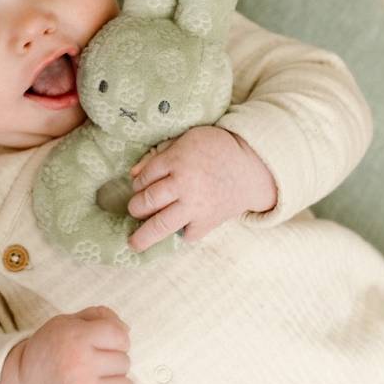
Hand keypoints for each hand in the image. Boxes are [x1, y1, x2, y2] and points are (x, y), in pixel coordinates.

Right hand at [0, 306, 134, 383]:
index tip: (107, 344)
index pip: (119, 335)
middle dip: (113, 363)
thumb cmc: (52, 350)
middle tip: (93, 366)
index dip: (118, 339)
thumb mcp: (66, 323)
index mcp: (75, 336)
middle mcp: (78, 364)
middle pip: (124, 362)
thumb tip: (127, 331)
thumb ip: (98, 316)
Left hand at [126, 125, 276, 252]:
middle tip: (136, 209)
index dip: (138, 183)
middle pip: (147, 201)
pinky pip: (187, 234)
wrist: (251, 167)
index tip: (140, 186)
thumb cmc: (214, 149)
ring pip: (161, 224)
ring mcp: (196, 206)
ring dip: (144, 235)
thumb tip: (132, 175)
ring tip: (133, 243)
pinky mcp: (208, 222)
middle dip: (136, 207)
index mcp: (177, 160)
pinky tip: (177, 228)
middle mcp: (183, 184)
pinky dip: (180, 232)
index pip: (144, 177)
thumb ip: (159, 155)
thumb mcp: (186, 140)